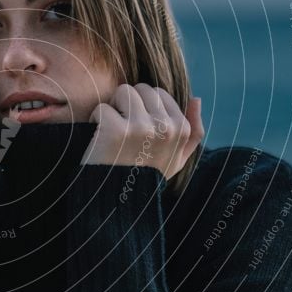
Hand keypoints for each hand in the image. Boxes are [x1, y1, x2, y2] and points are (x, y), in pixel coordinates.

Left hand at [81, 83, 203, 179]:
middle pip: (140, 89)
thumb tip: (196, 99)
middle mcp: (165, 127)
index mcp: (181, 130)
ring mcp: (141, 128)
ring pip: (123, 92)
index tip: (138, 130)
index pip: (158, 93)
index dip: (143, 107)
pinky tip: (99, 140)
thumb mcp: (177, 160)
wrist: (118, 203)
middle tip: (123, 131)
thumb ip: (193, 132)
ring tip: (112, 133)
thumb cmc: (146, 178)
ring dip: (113, 109)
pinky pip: (102, 108)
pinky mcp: (115, 130)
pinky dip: (96, 121)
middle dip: (128, 104)